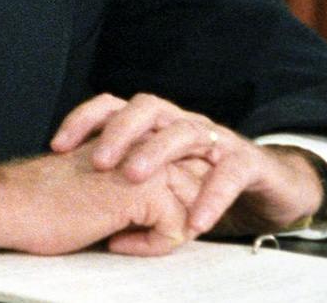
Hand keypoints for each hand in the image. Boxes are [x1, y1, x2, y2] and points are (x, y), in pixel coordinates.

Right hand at [0, 143, 207, 255]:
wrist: (14, 204)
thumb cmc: (45, 199)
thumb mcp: (99, 182)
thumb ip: (129, 179)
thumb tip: (162, 204)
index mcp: (131, 134)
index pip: (182, 161)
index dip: (176, 194)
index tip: (144, 220)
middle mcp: (142, 141)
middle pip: (195, 179)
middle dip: (182, 213)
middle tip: (140, 233)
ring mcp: (145, 162)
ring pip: (192, 203)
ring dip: (169, 230)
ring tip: (128, 239)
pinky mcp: (142, 189)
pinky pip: (177, 226)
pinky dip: (153, 246)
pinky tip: (117, 243)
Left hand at [50, 93, 325, 235]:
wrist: (269, 186)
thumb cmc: (201, 181)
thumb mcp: (157, 182)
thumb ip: (122, 187)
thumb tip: (77, 209)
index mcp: (156, 123)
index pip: (114, 106)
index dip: (84, 119)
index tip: (57, 145)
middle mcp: (182, 122)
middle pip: (147, 108)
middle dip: (119, 131)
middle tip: (98, 161)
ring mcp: (215, 139)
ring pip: (184, 130)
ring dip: (156, 152)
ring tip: (133, 177)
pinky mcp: (247, 163)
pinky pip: (229, 172)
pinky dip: (211, 195)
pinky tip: (195, 220)